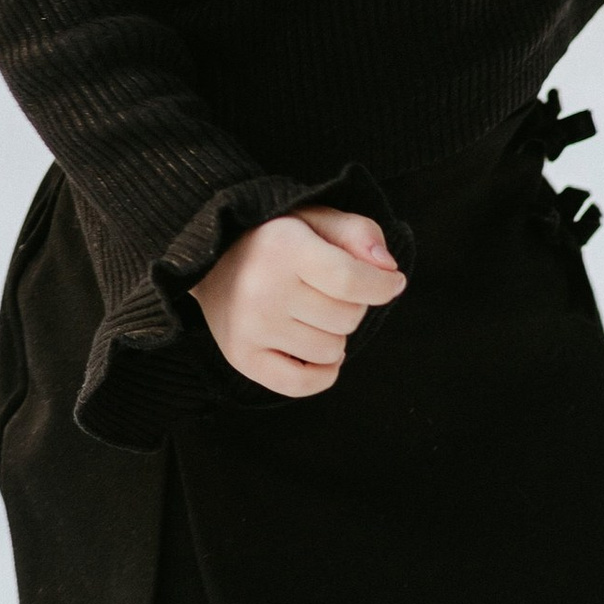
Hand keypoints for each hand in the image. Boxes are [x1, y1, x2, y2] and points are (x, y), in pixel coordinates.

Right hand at [191, 205, 404, 398]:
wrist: (210, 258)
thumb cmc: (275, 239)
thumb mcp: (316, 218)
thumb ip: (359, 232)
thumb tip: (388, 270)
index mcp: (285, 248)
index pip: (352, 280)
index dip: (383, 286)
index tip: (393, 283)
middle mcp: (264, 290)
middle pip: (347, 318)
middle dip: (352, 305)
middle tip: (329, 291)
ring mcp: (251, 328)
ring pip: (331, 351)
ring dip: (334, 335)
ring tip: (313, 314)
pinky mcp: (241, 357)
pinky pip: (301, 385)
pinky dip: (321, 374)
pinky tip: (319, 355)